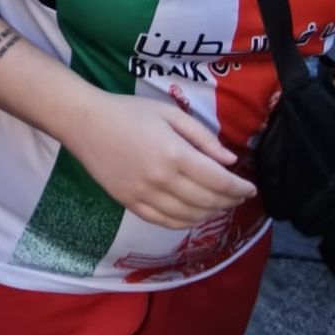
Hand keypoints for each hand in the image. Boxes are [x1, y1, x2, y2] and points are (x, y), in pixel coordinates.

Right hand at [61, 92, 256, 229]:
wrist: (84, 122)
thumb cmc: (128, 112)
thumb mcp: (170, 114)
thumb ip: (202, 138)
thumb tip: (229, 161)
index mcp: (174, 154)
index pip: (219, 181)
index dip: (239, 189)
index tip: (250, 189)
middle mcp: (161, 180)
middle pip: (207, 201)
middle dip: (229, 201)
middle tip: (238, 197)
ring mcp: (144, 195)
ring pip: (189, 216)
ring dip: (210, 214)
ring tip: (220, 206)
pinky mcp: (130, 203)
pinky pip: (165, 222)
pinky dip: (186, 223)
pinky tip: (195, 215)